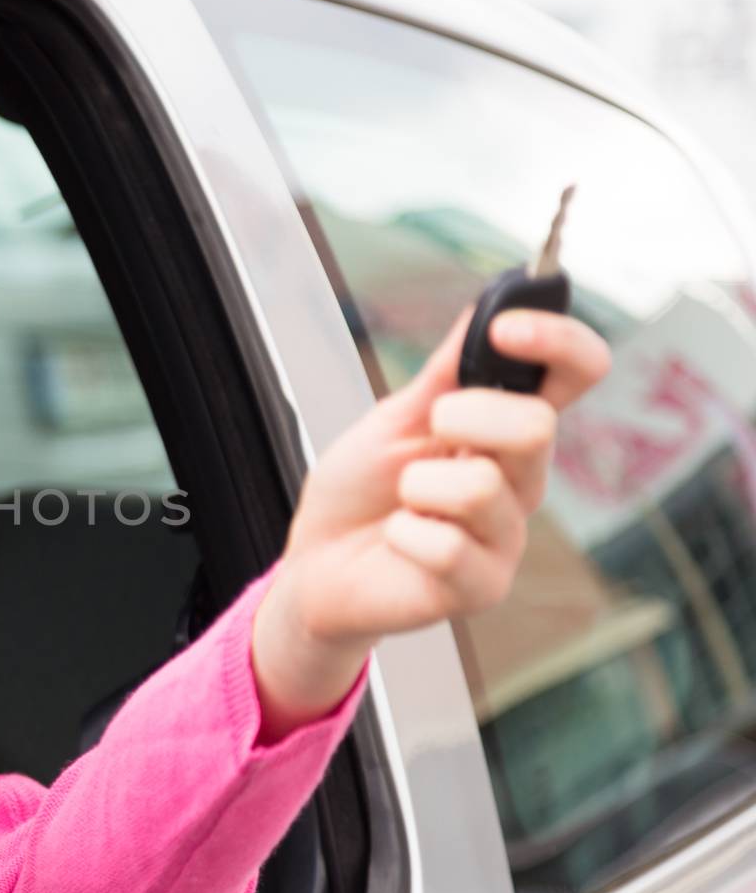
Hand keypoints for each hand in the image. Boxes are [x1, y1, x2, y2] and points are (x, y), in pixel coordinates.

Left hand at [251, 306, 611, 741]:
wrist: (317, 565)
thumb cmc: (359, 492)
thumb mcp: (395, 417)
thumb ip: (446, 371)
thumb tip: (489, 306)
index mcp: (507, 429)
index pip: (577, 374)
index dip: (558, 341)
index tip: (505, 327)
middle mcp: (521, 481)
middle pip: (536, 426)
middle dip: (461, 418)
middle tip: (426, 436)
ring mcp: (507, 537)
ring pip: (481, 487)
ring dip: (417, 487)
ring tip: (404, 504)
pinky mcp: (483, 586)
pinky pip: (445, 543)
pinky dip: (402, 535)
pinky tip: (397, 543)